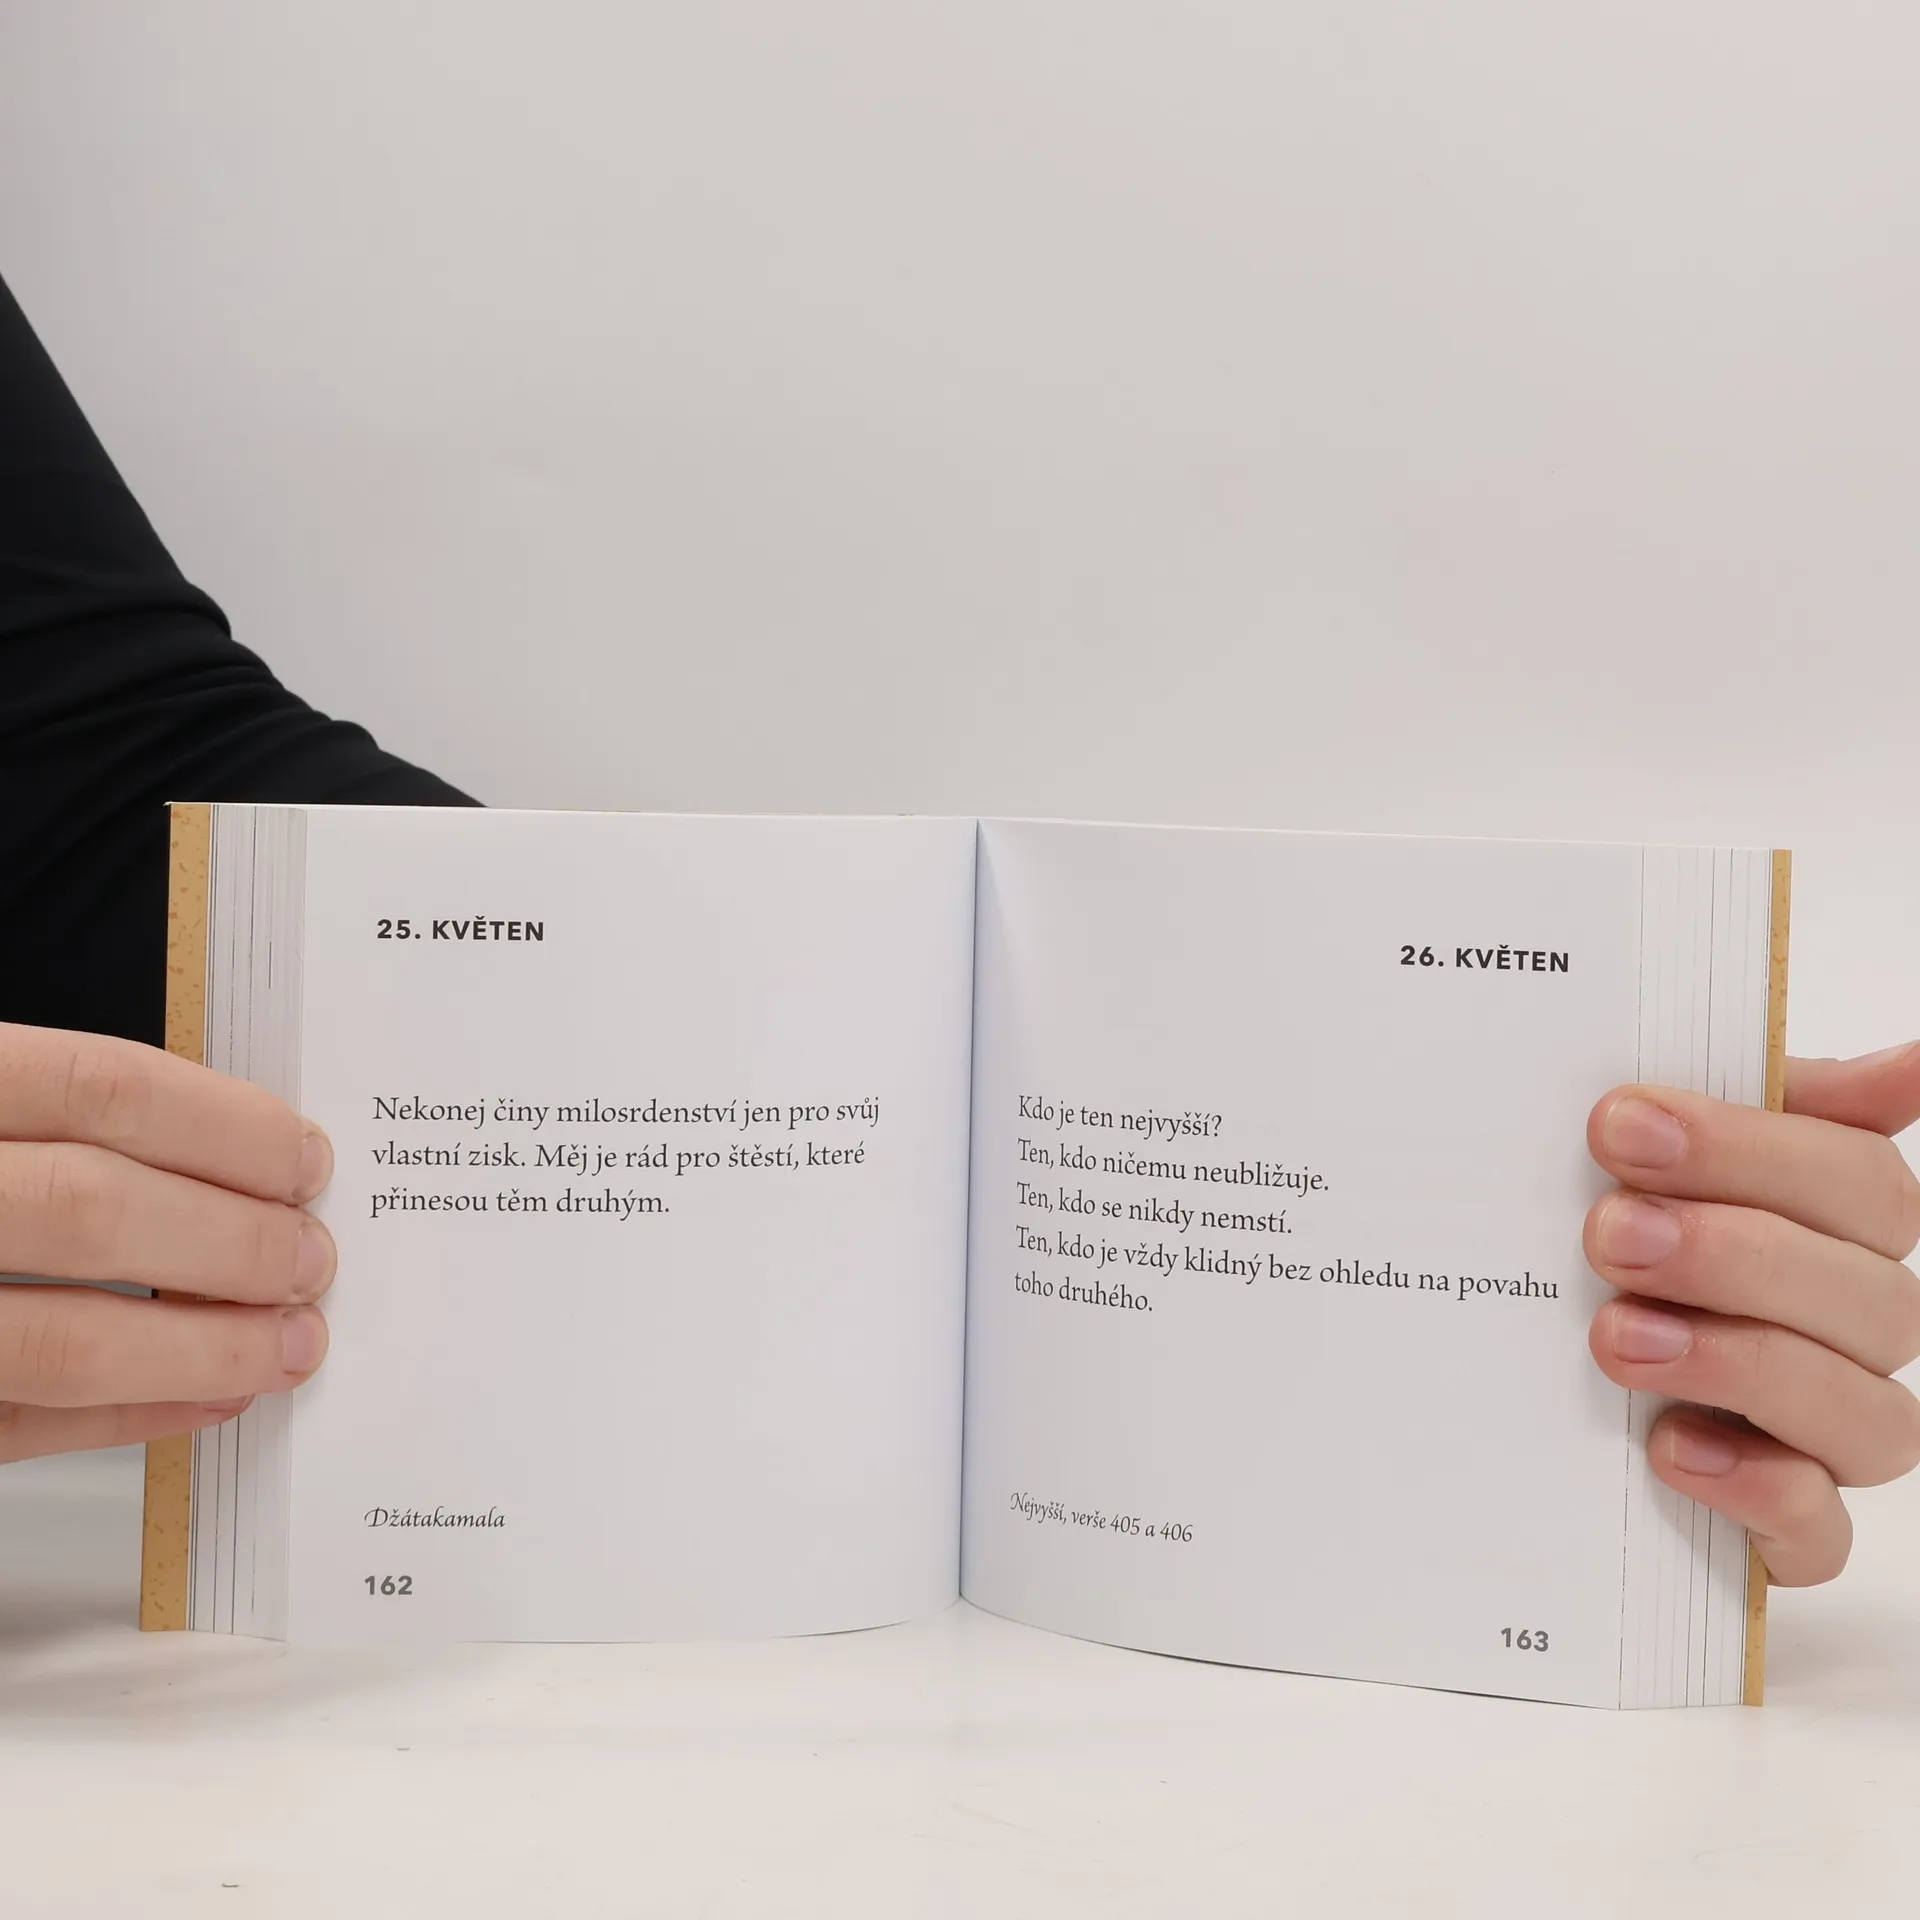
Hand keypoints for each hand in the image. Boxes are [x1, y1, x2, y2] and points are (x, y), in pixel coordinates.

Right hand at [0, 1023, 333, 1462]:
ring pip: (60, 1333)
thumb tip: (229, 1152)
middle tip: (312, 1258)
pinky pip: (18, 1423)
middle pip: (95, 1207)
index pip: (96, 1085)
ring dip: (201, 1344)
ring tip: (288, 1343)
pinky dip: (130, 1414)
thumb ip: (48, 1121)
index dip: (222, 1124)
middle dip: (233, 1240)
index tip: (305, 1159)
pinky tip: (206, 1400)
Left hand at [1585, 1042, 1919, 1584]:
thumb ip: (1766, 1097)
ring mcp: (1828, 1434)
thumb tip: (1910, 1062)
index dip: (1749, 1150)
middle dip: (1732, 1256)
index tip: (1620, 1122)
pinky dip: (1756, 1491)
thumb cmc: (1620, 1219)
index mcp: (1840, 1226)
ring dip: (1740, 1367)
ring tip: (1616, 1336)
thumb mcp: (1664, 1148)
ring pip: (1868, 1419)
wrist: (1525, 1353)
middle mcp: (1855, 1331)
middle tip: (1609, 1231)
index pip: (1861, 1182)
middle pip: (1871, 1299)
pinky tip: (1670, 1448)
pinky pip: (1819, 1534)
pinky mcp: (1784, 1524)